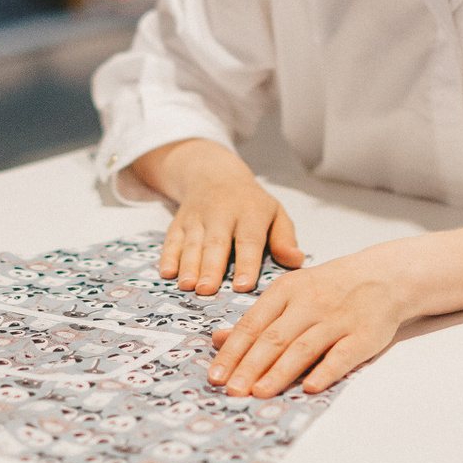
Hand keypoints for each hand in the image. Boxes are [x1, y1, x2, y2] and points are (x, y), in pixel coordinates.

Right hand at [131, 139, 302, 295]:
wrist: (215, 173)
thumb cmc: (251, 203)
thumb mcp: (275, 213)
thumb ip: (284, 239)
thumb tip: (295, 261)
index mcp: (250, 212)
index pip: (249, 240)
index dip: (246, 264)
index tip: (243, 286)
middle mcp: (222, 213)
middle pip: (216, 243)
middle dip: (211, 267)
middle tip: (208, 290)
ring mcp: (197, 217)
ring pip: (192, 243)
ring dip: (188, 265)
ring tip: (188, 287)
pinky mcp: (179, 221)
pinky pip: (171, 239)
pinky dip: (167, 256)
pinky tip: (167, 273)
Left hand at [206, 245, 418, 397]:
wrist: (384, 275)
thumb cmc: (328, 288)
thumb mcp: (290, 292)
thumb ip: (257, 318)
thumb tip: (219, 340)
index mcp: (286, 290)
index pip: (253, 324)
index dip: (233, 351)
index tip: (215, 376)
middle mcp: (309, 303)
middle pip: (274, 338)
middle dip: (250, 366)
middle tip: (232, 390)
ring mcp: (338, 319)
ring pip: (304, 348)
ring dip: (280, 372)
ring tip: (259, 392)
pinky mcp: (364, 335)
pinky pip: (342, 355)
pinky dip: (326, 371)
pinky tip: (310, 387)